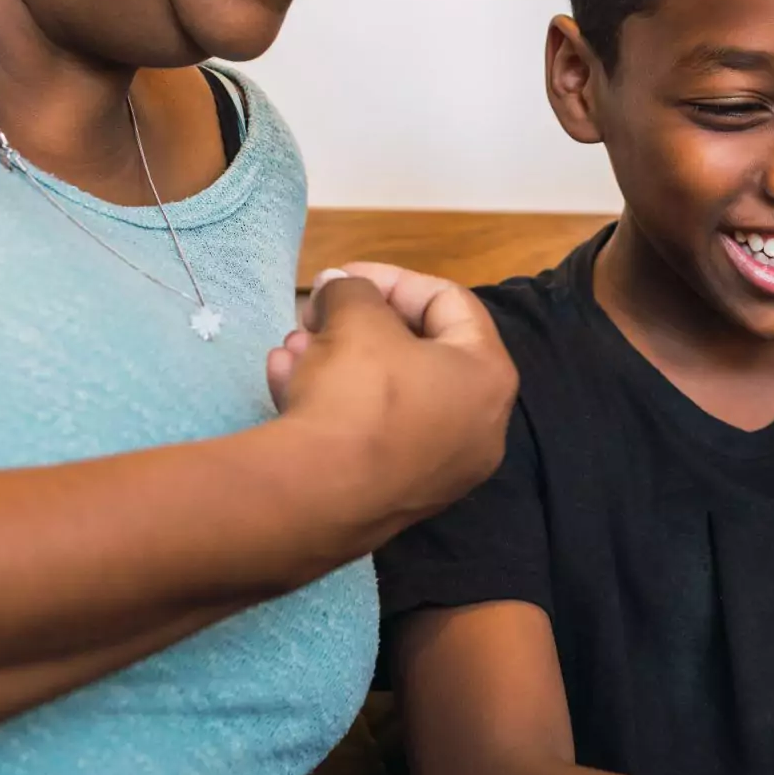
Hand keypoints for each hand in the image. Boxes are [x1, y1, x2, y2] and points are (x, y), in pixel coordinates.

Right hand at [268, 263, 516, 527]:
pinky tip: (285, 382)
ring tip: (291, 348)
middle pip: (416, 352)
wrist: (318, 498)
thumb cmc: (359, 394)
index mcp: (488, 377)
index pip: (448, 302)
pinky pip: (370, 433)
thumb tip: (339, 287)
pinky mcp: (396, 497)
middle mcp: (477, 429)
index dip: (391, 279)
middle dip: (357, 324)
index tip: (341, 277)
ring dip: (335, 360)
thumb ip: (353, 289)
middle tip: (313, 316)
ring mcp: (439, 470)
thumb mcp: (355, 318)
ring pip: (386, 394)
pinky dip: (334, 403)